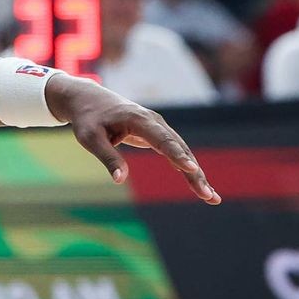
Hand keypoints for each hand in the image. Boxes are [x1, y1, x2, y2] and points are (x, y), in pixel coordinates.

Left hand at [48, 76, 220, 203]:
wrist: (88, 100)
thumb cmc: (87, 119)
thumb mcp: (89, 138)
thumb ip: (107, 157)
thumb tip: (120, 180)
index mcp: (138, 119)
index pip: (162, 139)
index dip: (177, 155)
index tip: (191, 169)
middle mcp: (154, 121)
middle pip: (179, 148)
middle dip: (194, 173)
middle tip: (207, 196)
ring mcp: (158, 127)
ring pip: (182, 152)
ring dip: (196, 175)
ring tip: (210, 198)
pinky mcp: (157, 134)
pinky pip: (177, 152)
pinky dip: (188, 169)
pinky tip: (199, 187)